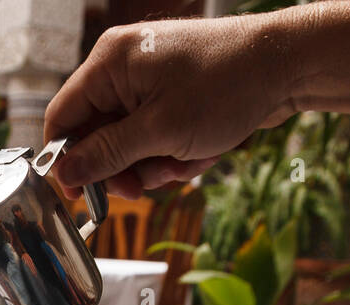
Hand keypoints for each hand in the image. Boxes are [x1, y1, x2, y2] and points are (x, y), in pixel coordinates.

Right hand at [43, 17, 299, 198]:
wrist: (287, 65)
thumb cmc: (226, 86)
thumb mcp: (161, 132)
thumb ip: (108, 154)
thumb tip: (66, 174)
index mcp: (109, 63)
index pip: (62, 117)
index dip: (66, 160)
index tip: (81, 195)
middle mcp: (122, 67)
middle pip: (97, 136)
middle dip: (125, 167)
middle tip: (147, 186)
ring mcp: (147, 80)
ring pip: (129, 143)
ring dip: (155, 164)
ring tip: (187, 162)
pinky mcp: (170, 93)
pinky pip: (155, 135)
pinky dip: (174, 151)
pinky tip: (202, 151)